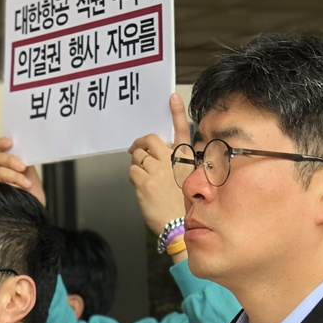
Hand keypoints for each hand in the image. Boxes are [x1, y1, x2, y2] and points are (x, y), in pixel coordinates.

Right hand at [0, 137, 45, 205]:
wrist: (36, 208)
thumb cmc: (32, 191)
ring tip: (27, 183)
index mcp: (5, 163)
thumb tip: (25, 147)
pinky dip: (15, 185)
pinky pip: (2, 185)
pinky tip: (23, 190)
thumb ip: (25, 159)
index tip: (10, 142)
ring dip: (15, 176)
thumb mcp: (30, 171)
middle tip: (22, 166)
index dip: (0, 143)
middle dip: (10, 160)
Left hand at [128, 93, 190, 253]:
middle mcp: (172, 161)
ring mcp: (157, 170)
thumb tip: (163, 160)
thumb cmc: (185, 207)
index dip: (176, 112)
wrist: (180, 225)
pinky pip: (133, 170)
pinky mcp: (145, 182)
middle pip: (150, 140)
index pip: (182, 130)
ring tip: (141, 173)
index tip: (173, 97)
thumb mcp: (190, 181)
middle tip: (136, 149)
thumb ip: (178, 167)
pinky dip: (134, 175)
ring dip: (136, 162)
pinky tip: (140, 184)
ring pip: (138, 156)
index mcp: (186, 159)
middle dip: (140, 143)